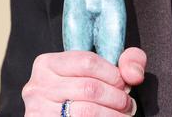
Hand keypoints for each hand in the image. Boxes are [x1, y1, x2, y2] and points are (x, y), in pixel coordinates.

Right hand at [22, 49, 143, 115]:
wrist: (57, 114)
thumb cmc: (78, 92)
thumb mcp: (95, 70)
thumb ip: (124, 61)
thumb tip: (133, 74)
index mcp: (47, 64)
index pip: (87, 62)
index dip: (113, 74)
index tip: (124, 84)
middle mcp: (37, 86)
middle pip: (89, 88)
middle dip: (117, 98)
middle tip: (127, 104)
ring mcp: (38, 110)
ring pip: (86, 111)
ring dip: (112, 114)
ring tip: (122, 115)